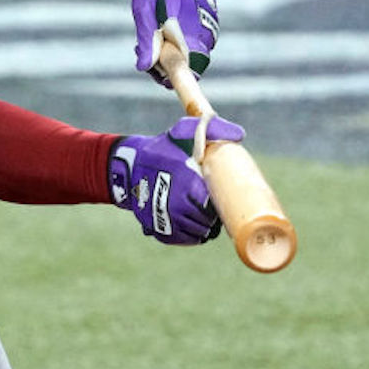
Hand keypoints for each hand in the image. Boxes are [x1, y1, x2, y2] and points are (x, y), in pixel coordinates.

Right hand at [108, 116, 244, 244]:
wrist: (128, 167)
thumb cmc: (161, 149)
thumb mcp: (183, 132)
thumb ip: (211, 129)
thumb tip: (240, 135)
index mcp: (188, 183)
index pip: (215, 202)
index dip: (221, 199)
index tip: (221, 192)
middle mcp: (178, 206)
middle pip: (208, 219)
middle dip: (212, 213)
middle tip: (213, 203)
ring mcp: (167, 220)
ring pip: (198, 231)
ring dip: (204, 224)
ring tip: (204, 212)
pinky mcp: (159, 230)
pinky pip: (185, 238)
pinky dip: (192, 234)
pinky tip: (193, 222)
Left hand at [132, 0, 216, 83]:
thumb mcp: (145, 11)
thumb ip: (147, 41)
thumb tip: (144, 66)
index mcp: (188, 37)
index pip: (181, 74)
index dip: (165, 77)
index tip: (152, 69)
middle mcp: (203, 38)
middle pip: (182, 68)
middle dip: (162, 63)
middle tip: (143, 46)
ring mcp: (208, 33)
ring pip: (186, 56)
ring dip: (168, 51)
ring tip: (153, 30)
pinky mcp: (207, 28)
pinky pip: (191, 45)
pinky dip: (176, 41)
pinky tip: (163, 26)